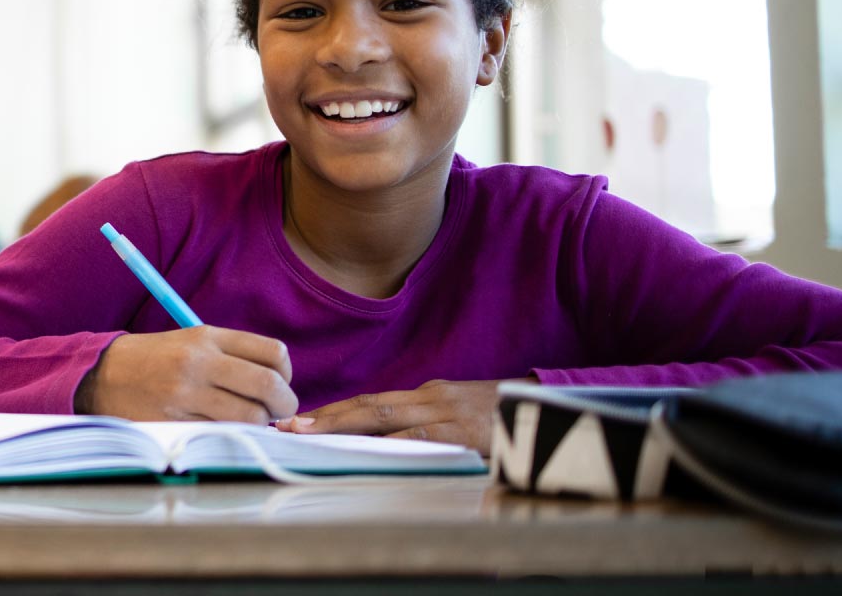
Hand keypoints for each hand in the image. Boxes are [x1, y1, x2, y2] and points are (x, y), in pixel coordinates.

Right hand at [80, 326, 296, 422]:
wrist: (101, 374)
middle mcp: (198, 362)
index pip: (272, 353)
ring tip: (249, 423)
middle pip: (268, 386)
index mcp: (207, 337)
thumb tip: (275, 383)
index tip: (280, 384)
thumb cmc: (153, 359)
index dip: (286, 374)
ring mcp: (185, 394)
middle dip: (284, 404)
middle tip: (277, 412)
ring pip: (249, 416)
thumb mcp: (191, 341)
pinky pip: (221, 434)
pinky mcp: (174, 421)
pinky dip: (232, 436)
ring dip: (259, 425)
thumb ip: (231, 355)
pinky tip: (225, 431)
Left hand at [277, 377, 530, 454]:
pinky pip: (421, 434)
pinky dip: (390, 441)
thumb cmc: (507, 417)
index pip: (370, 402)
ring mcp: (446, 411)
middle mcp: (430, 397)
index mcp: (427, 395)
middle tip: (287, 425)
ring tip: (308, 433)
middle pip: (367, 405)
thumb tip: (392, 441)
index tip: (300, 420)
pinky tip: (366, 447)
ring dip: (342, 424)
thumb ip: (430, 425)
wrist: (554, 407)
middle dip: (324, 416)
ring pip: (384, 416)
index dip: (333, 411)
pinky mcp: (464, 429)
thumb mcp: (463, 416)